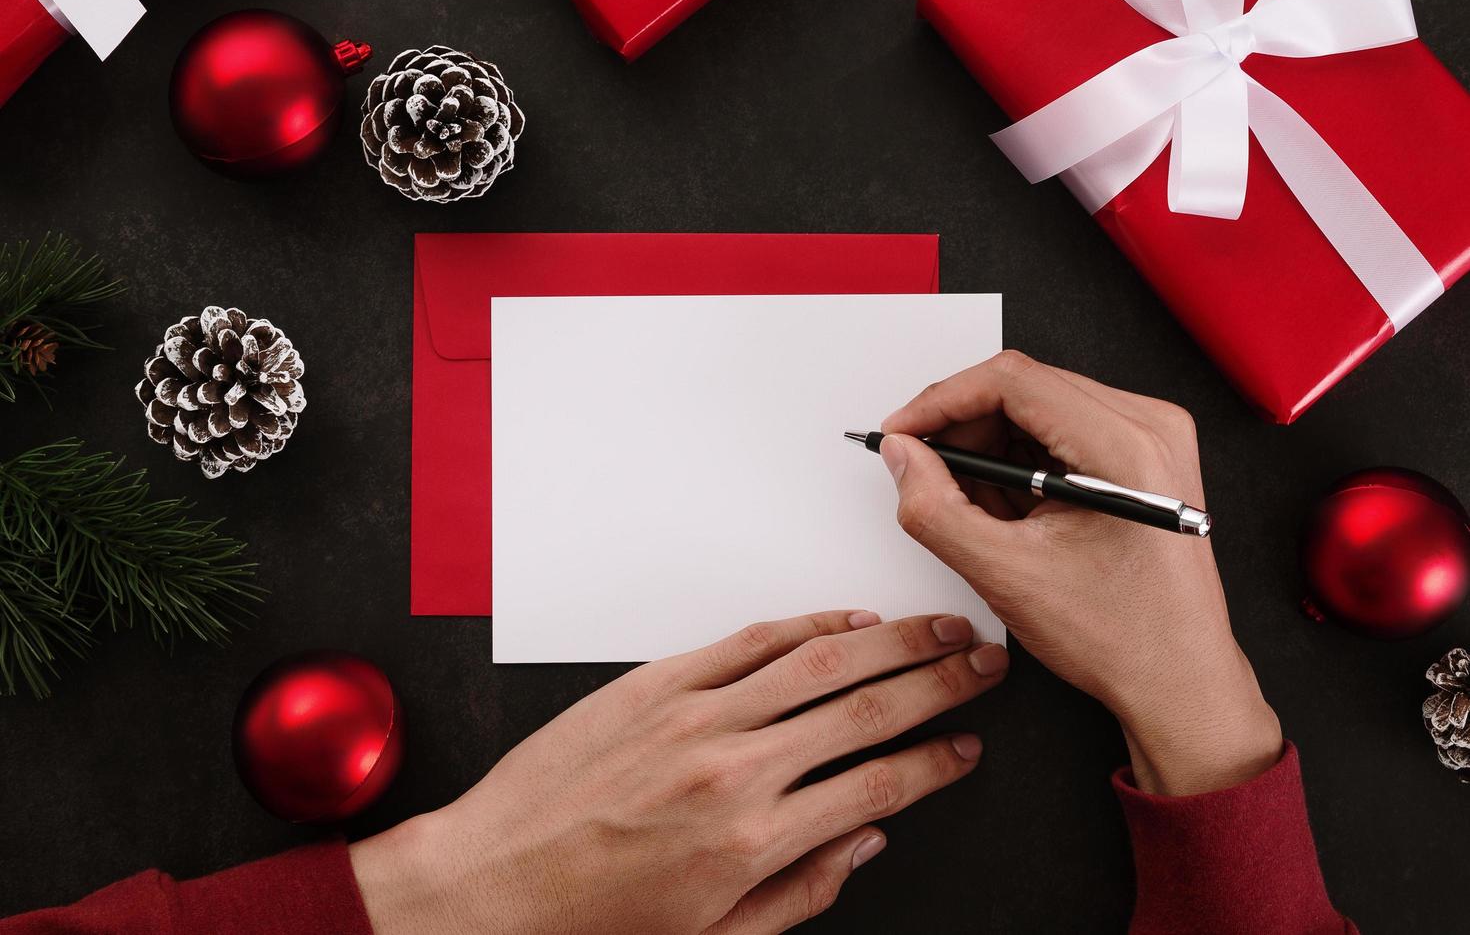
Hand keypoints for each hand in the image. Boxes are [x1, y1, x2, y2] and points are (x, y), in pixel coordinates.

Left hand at [350, 611, 1008, 933]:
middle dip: (939, 683)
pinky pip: (749, 641)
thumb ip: (803, 892)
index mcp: (755, 843)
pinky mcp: (655, 683)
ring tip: (939, 629)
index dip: (935, 762)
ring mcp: (695, 717)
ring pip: (819, 661)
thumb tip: (864, 841)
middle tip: (985, 664)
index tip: (966, 746)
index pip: (879, 785)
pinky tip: (846, 622)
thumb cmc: (593, 921)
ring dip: (891, 640)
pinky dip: (807, 625)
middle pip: (866, 708)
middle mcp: (734, 770)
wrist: (490, 883)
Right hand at [879, 351, 1280, 795]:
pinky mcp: (1144, 454)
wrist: (1178, 678)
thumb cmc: (1121, 636)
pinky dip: (1021, 461)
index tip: (903, 431)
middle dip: (965, 428)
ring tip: (979, 508)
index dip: (942, 401)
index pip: (1013, 381)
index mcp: (1127, 446)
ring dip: (992, 447)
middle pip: (1026, 387)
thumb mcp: (1006, 574)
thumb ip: (936, 509)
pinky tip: (1012, 510)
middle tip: (929, 475)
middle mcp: (1150, 426)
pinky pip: (1062, 429)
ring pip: (1039, 406)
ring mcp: (1152, 437)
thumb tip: (903, 457)